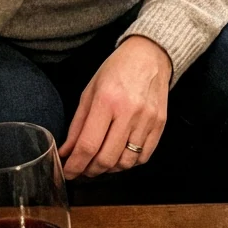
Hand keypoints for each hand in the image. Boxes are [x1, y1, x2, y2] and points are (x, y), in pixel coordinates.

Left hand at [59, 36, 171, 178]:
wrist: (150, 55)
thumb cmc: (117, 70)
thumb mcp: (90, 91)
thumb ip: (78, 124)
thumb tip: (67, 153)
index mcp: (107, 100)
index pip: (88, 145)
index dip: (75, 165)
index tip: (68, 172)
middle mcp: (129, 111)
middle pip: (106, 159)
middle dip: (90, 170)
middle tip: (83, 168)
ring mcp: (147, 119)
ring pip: (125, 162)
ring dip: (109, 169)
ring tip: (102, 161)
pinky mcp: (160, 124)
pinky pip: (143, 157)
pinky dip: (129, 163)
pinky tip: (121, 154)